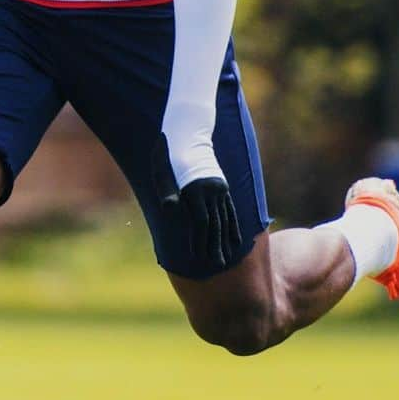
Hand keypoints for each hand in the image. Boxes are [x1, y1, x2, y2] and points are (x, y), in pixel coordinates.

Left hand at [151, 135, 242, 270]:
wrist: (188, 133)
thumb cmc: (168, 155)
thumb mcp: (162, 170)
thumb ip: (167, 190)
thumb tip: (169, 209)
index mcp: (195, 188)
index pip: (200, 221)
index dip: (199, 240)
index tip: (198, 257)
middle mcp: (211, 190)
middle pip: (215, 223)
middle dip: (215, 246)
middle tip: (217, 266)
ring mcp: (220, 189)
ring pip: (224, 219)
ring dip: (225, 241)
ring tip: (226, 259)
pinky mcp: (223, 188)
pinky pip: (231, 210)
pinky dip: (234, 226)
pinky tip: (236, 241)